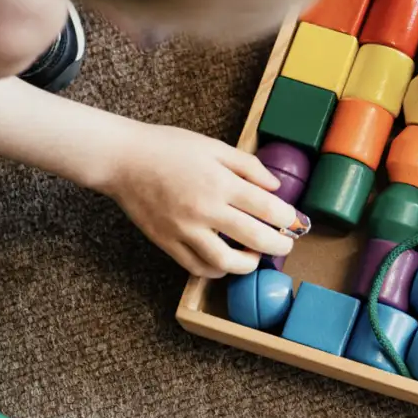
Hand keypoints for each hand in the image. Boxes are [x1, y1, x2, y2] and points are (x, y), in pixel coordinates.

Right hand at [97, 124, 303, 277]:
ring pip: (226, 263)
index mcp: (221, 183)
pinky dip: (216, 270)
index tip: (295, 221)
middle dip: (280, 245)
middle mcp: (205, 210)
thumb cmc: (168, 148)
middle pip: (256, 239)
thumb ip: (248, 166)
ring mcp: (184, 230)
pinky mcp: (166, 242)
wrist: (121, 159)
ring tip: (254, 256)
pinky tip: (225, 261)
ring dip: (248, 264)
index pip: (269, 209)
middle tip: (286, 245)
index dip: (289, 219)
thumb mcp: (214, 146)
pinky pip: (197, 267)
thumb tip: (276, 187)